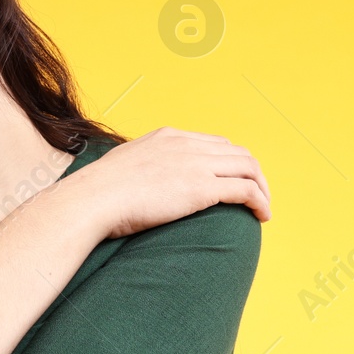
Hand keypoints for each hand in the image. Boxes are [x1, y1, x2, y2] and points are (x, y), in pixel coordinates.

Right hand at [68, 127, 272, 239]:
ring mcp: (195, 163)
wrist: (91, 200)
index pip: (213, 143)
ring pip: (249, 168)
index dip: (229, 163)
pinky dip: (260, 202)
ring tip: (262, 208)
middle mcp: (186, 144)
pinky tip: (261, 216)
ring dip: (262, 188)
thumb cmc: (96, 193)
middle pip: (238, 153)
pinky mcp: (202, 187)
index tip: (231, 182)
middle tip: (255, 197)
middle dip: (253, 174)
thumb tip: (131, 183)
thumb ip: (136, 167)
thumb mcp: (119, 166)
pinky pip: (246, 190)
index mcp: (167, 137)